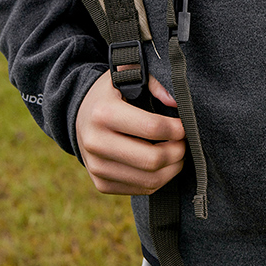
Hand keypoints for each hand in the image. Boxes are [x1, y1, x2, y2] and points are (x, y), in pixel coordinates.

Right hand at [76, 71, 185, 195]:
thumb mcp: (127, 75)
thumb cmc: (112, 92)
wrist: (80, 114)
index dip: (176, 129)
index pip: (151, 128)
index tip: (185, 125)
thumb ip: (154, 82)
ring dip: (172, 169)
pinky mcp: (101, 184)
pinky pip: (139, 190)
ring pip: (148, 180)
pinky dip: (159, 180)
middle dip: (177, 152)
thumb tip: (176, 103)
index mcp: (103, 113)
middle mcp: (96, 143)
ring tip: (178, 153)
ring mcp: (97, 167)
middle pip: (151, 160)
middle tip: (185, 142)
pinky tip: (164, 165)